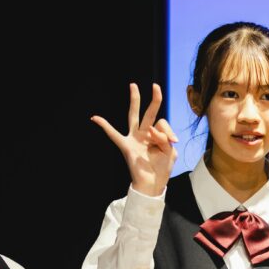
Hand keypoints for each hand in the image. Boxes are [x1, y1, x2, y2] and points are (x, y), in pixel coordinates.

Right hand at [92, 82, 177, 196]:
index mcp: (156, 136)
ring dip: (134, 101)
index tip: (172, 141)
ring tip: (133, 85)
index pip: (162, 124)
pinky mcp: (126, 146)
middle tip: (155, 85)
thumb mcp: (170, 152)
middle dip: (154, 100)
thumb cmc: (161, 168)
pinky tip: (95, 118)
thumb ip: (165, 139)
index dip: (167, 131)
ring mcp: (135, 139)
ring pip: (134, 116)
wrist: (152, 184)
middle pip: (149, 113)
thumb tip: (152, 130)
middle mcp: (145, 134)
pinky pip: (113, 135)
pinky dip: (105, 126)